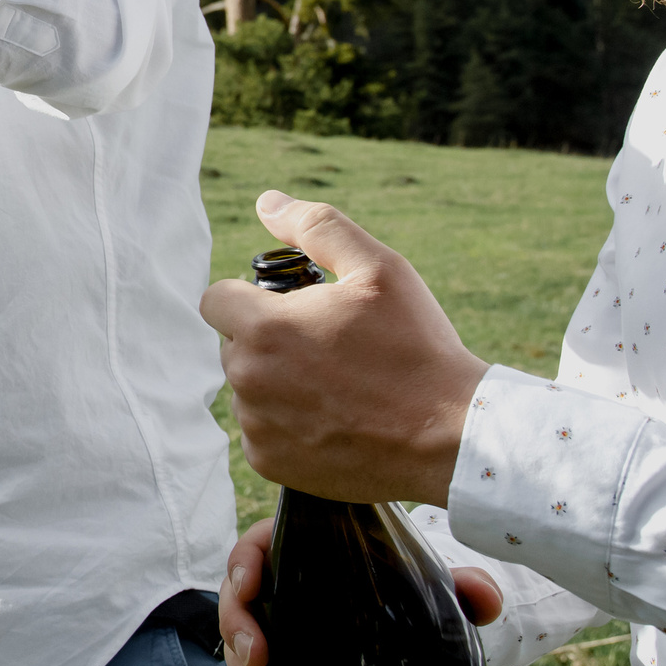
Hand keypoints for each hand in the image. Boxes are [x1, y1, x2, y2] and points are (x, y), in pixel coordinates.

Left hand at [199, 191, 490, 505]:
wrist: (450, 435)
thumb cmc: (416, 347)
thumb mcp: (378, 268)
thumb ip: (316, 227)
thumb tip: (268, 202)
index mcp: (262, 328)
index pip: (216, 300)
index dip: (250, 298)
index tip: (291, 309)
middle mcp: (248, 379)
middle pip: (234, 345)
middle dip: (268, 340)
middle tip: (328, 348)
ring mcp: (256, 426)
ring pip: (249, 389)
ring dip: (277, 383)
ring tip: (338, 386)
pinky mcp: (269, 463)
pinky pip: (262, 431)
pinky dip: (287, 425)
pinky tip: (334, 420)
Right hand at [218, 516, 504, 665]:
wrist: (408, 626)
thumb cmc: (407, 590)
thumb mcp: (433, 585)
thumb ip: (461, 583)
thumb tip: (484, 596)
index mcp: (302, 553)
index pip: (256, 547)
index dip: (242, 565)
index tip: (249, 586)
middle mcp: (279, 591)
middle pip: (238, 604)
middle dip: (239, 634)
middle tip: (261, 660)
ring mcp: (276, 632)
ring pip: (240, 650)